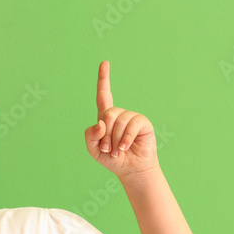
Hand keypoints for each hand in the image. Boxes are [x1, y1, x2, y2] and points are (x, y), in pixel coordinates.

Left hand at [84, 60, 157, 177]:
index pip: (103, 95)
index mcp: (107, 117)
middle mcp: (120, 114)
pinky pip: (131, 125)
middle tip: (108, 149)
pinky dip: (125, 138)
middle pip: (108, 113)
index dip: (103, 78)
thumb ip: (90, 135)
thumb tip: (100, 123)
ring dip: (115, 140)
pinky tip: (125, 147)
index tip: (105, 63)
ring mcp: (132, 117)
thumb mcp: (93, 149)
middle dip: (105, 134)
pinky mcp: (143, 123)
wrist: (130, 170)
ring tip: (117, 151)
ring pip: (118, 120)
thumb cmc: (112, 159)